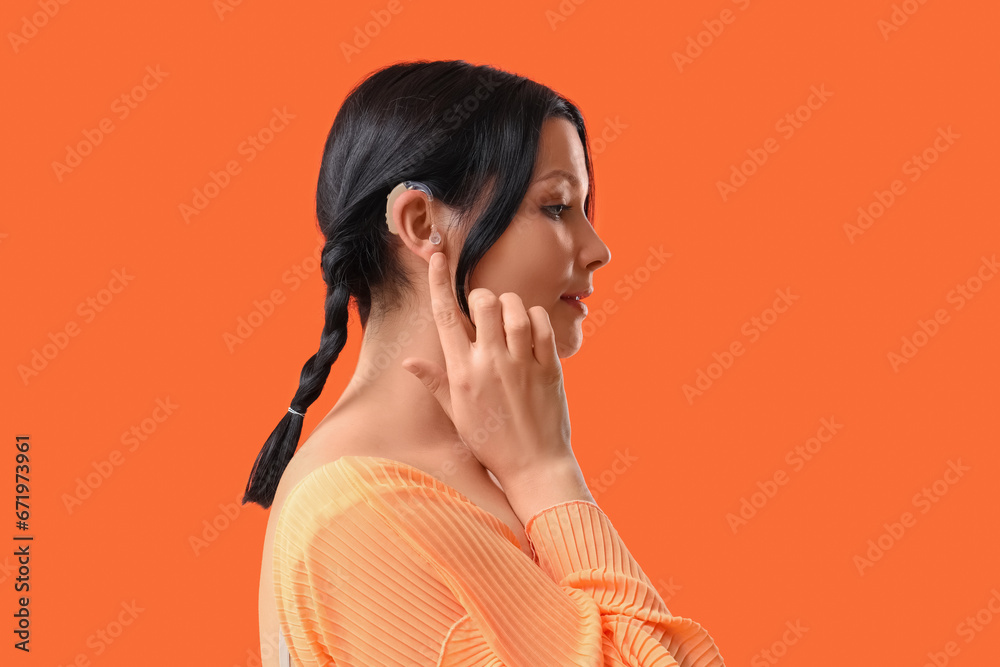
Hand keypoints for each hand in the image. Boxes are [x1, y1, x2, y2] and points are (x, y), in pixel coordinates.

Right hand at [401, 251, 576, 486]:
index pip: (446, 316)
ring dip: (510, 304)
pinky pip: (542, 325)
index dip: (438, 281)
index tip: (436, 256)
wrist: (534, 467)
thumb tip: (408, 361)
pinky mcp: (548, 368)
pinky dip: (535, 317)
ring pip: (514, 308)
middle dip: (482, 296)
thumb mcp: (457, 414)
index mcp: (462, 373)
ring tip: (508, 319)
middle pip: (483, 302)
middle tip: (485, 309)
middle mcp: (490, 364)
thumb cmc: (491, 442)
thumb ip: (435, 382)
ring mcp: (521, 364)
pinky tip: (530, 327)